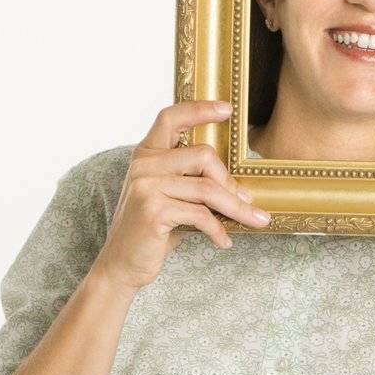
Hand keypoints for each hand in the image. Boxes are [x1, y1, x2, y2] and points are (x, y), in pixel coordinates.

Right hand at [92, 100, 271, 294]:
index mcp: (146, 154)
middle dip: (231, 181)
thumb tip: (242, 185)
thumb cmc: (153, 229)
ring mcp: (145, 187)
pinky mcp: (152, 210)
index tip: (227, 109)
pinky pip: (200, 214)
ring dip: (236, 208)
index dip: (199, 109)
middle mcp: (142, 165)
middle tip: (246, 201)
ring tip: (254, 220)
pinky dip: (218, 229)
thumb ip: (192, 179)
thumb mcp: (171, 195)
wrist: (121, 265)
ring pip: (208, 188)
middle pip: (204, 155)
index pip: (171, 117)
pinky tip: (224, 240)